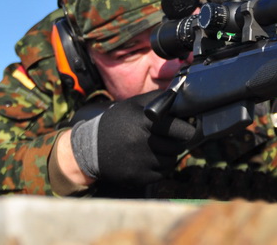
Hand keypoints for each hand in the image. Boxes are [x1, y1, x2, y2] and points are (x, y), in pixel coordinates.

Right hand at [70, 91, 198, 186]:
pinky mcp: (137, 177)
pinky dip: (161, 167)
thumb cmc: (117, 122)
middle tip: (172, 137)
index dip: (187, 128)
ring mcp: (139, 162)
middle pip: (178, 146)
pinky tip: (150, 158)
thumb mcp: (134, 104)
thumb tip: (184, 98)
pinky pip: (162, 174)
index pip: (180, 129)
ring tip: (159, 147)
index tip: (188, 126)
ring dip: (170, 154)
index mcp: (144, 122)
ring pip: (172, 160)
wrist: (88, 148)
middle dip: (178, 141)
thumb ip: (160, 99)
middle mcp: (142, 142)